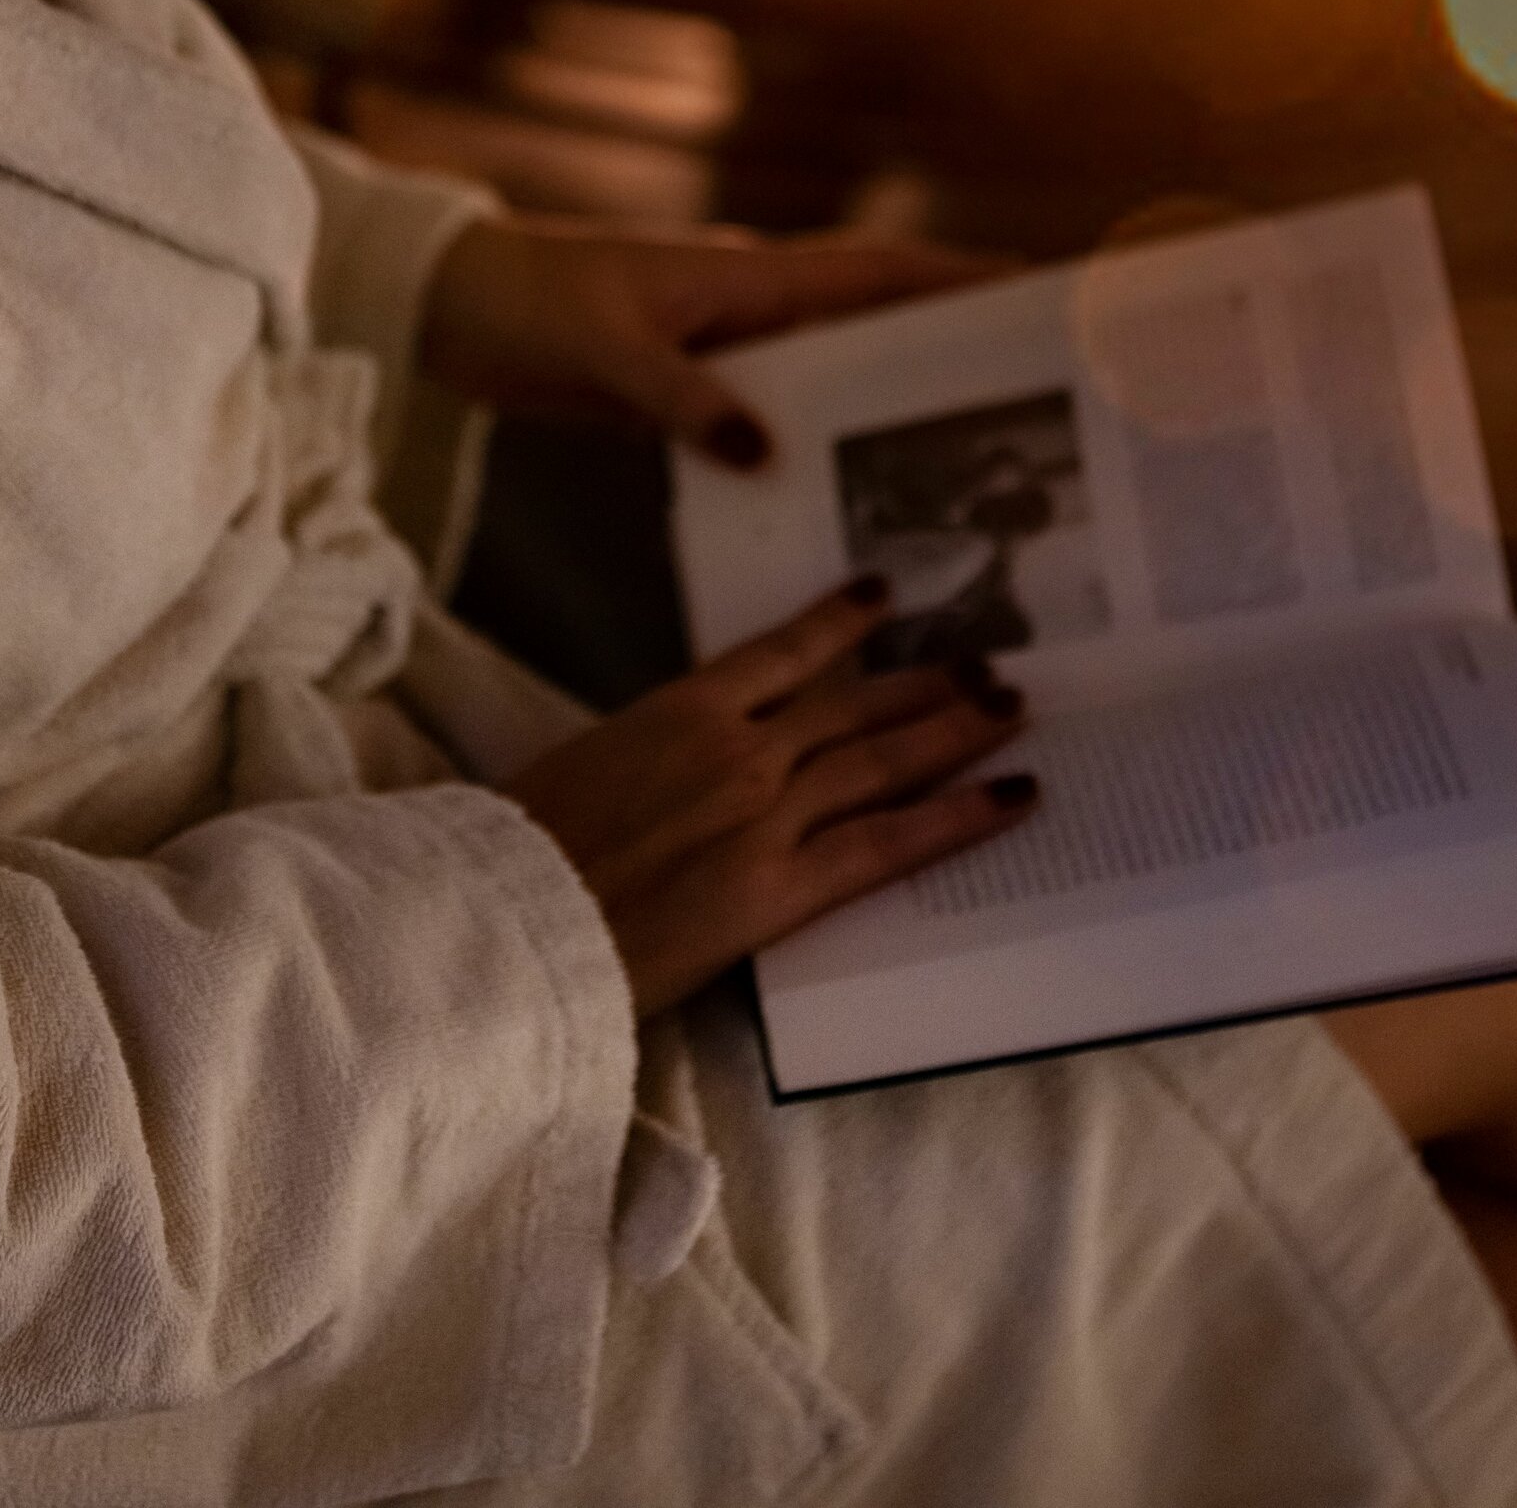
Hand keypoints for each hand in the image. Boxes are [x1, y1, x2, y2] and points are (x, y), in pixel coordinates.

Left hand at [418, 217, 991, 468]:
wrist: (450, 306)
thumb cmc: (523, 303)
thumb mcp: (605, 351)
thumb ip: (683, 400)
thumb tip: (767, 453)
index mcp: (749, 276)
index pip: (877, 270)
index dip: (959, 277)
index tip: (1039, 292)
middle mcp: (752, 308)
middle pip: (874, 324)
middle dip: (948, 350)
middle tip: (1030, 402)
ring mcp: (723, 349)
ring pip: (828, 377)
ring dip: (883, 410)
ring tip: (955, 470)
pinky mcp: (687, 391)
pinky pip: (771, 420)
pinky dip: (808, 451)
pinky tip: (833, 503)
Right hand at [505, 578, 1034, 1016]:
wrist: (502, 921)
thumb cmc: (518, 854)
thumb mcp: (579, 772)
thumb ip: (645, 759)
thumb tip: (673, 769)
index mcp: (679, 710)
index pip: (780, 652)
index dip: (838, 621)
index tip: (883, 595)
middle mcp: (737, 749)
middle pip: (853, 705)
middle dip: (925, 683)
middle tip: (987, 665)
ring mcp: (766, 814)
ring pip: (884, 760)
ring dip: (956, 731)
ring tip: (1012, 710)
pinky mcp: (782, 889)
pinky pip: (890, 845)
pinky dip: (959, 818)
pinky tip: (1014, 799)